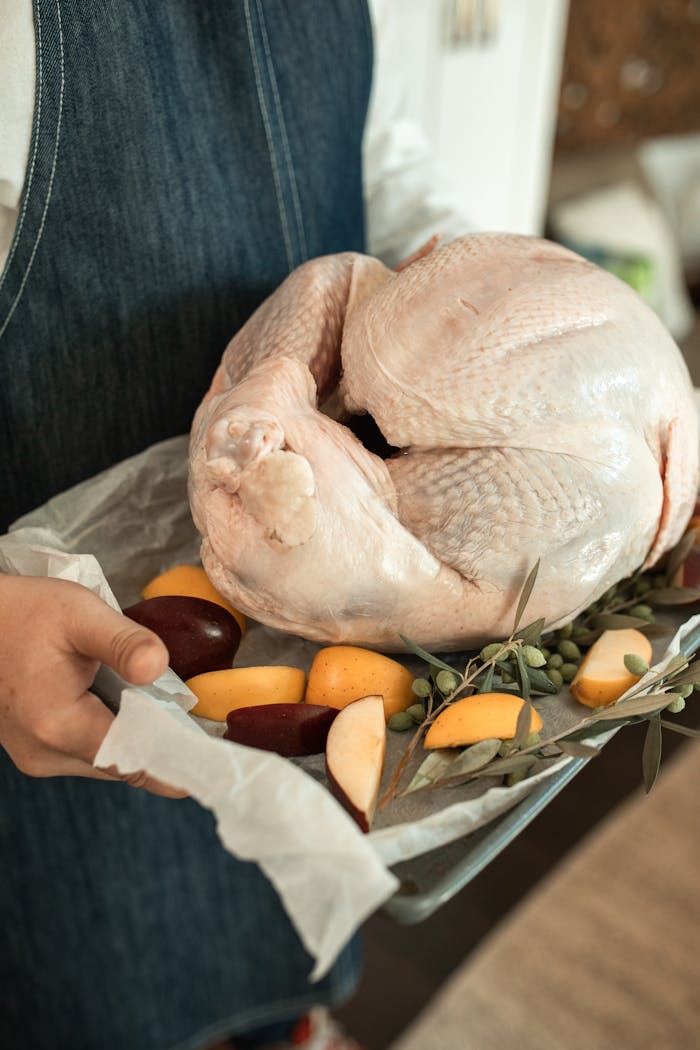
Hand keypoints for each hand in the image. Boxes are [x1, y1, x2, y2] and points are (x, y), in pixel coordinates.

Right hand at [0, 574, 184, 796]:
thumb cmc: (24, 611)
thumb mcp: (79, 613)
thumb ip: (124, 641)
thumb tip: (158, 665)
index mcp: (57, 725)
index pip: (134, 761)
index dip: (177, 761)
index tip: (217, 759)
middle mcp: (44, 754)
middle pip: (125, 764)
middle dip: (161, 742)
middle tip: (199, 719)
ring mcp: (36, 756)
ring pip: (107, 760)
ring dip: (135, 736)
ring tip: (158, 702)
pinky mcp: (35, 749)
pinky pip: (88, 751)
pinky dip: (112, 731)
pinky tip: (122, 701)